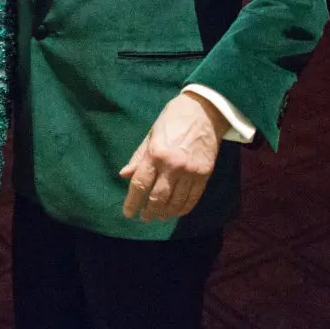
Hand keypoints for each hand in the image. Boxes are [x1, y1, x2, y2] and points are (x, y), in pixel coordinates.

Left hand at [119, 93, 227, 221]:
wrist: (205, 111)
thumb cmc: (173, 119)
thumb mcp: (151, 134)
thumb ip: (139, 157)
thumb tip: (124, 175)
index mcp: (155, 153)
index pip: (140, 184)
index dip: (132, 202)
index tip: (128, 213)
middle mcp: (172, 165)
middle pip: (158, 198)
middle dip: (149, 211)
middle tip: (144, 217)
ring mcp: (190, 171)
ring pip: (176, 202)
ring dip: (165, 213)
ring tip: (158, 216)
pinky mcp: (205, 174)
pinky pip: (192, 199)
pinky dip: (182, 209)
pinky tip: (175, 211)